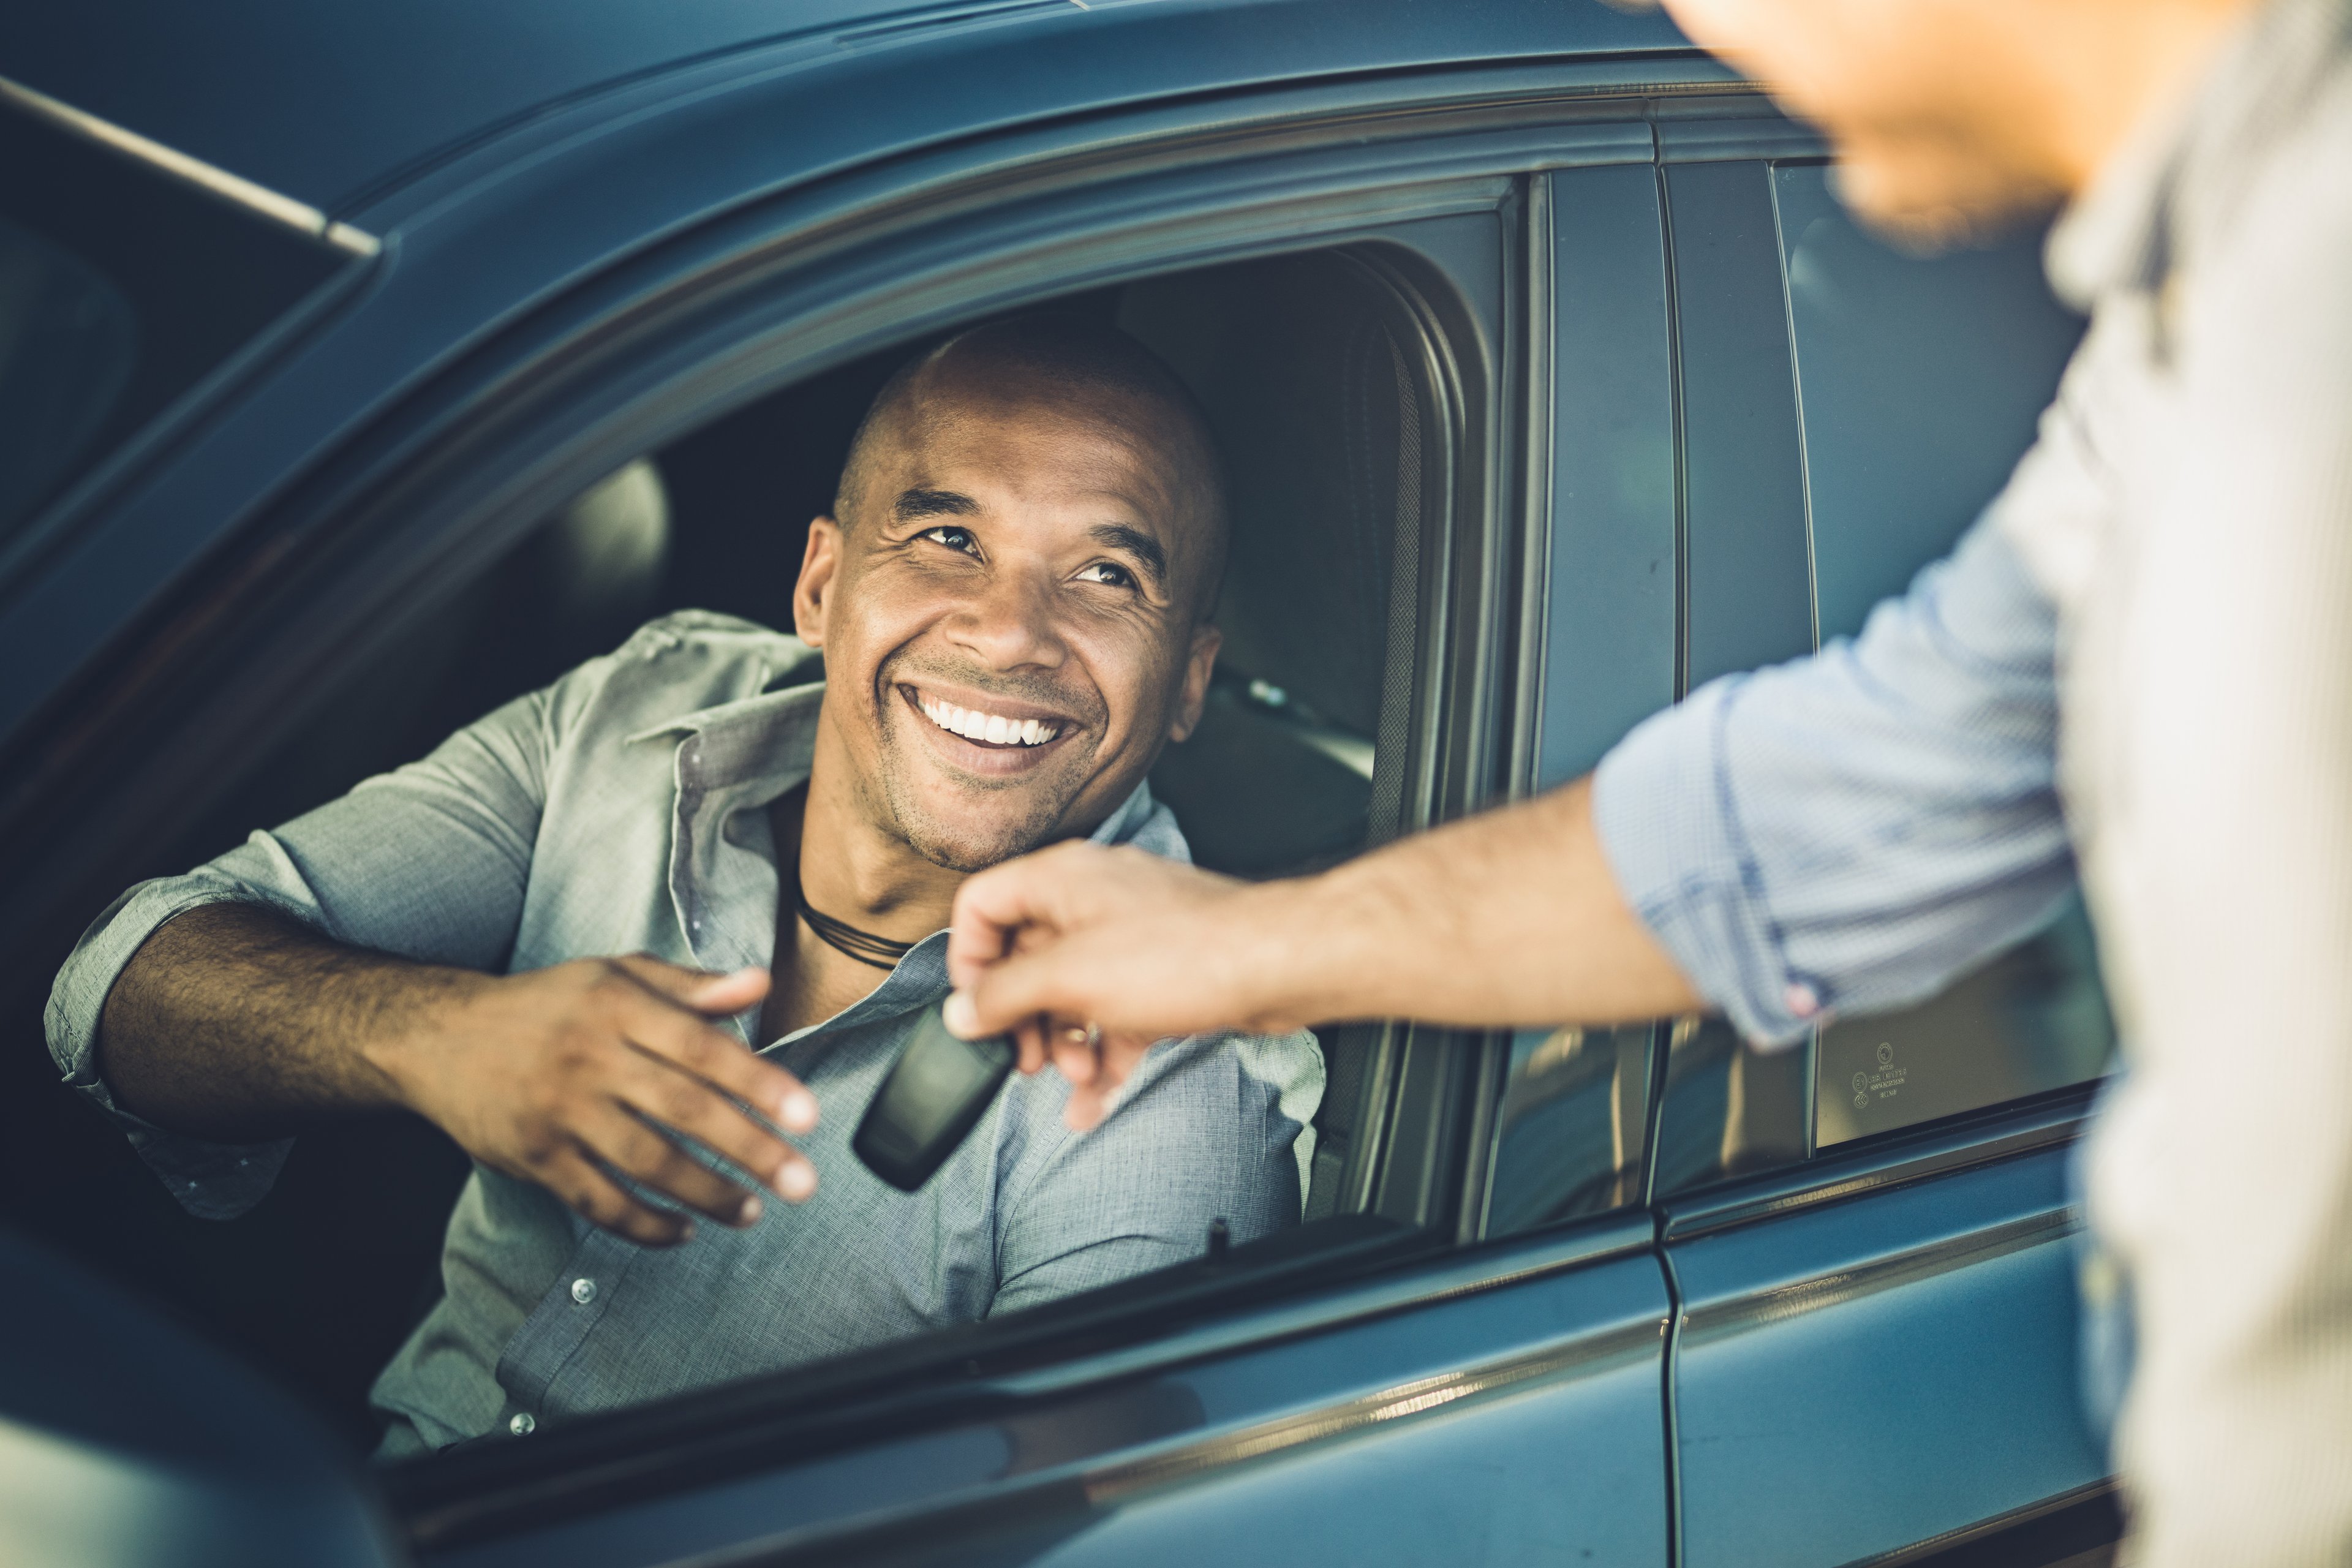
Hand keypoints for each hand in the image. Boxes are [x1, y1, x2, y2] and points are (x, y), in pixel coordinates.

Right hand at [372, 955, 818, 1245]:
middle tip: (801, 1183)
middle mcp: (590, 1057)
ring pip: (644, 1161)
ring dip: (705, 1193)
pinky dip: (643, 1223)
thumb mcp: (616, 975)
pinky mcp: (535, 1156)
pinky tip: (683, 1230)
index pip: (702, 1047)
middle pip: (683, 1109)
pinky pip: (597, 1201)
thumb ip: (691, 987)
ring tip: (751, 1211)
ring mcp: (560, 1111)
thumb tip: (761, 985)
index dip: (758, 1084)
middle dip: (749, 1149)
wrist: (439, 1038)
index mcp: (618, 1005)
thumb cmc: (547, 1006)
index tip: (807, 1117)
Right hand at [944, 843, 1297, 1128]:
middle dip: (1022, 1017)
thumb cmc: (1186, 952)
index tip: (974, 1010)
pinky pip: (1114, 1015)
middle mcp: (1092, 900)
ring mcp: (1130, 937)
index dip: (969, 960)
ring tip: (1075, 1078)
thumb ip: (1005, 995)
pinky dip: (1103, 1055)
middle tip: (1024, 1060)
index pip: (983, 905)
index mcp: (1060, 879)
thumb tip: (961, 1012)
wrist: (1278, 965)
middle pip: (1026, 957)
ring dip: (1065, 1043)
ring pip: (1073, 992)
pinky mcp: (1163, 973)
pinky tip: (1093, 1104)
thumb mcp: (1071, 977)